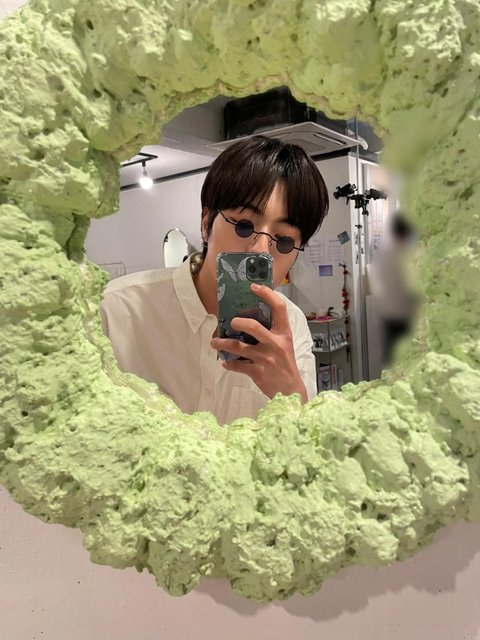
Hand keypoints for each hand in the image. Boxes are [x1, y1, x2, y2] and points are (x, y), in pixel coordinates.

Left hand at [211, 283, 307, 402]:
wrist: (290, 392)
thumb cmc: (286, 365)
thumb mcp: (285, 345)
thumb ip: (272, 333)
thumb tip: (250, 320)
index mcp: (284, 334)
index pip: (279, 308)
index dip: (267, 294)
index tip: (254, 286)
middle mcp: (275, 344)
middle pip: (253, 327)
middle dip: (238, 322)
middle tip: (231, 322)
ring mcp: (265, 359)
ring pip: (238, 347)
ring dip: (222, 344)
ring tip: (214, 342)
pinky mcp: (256, 372)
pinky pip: (237, 365)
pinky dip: (229, 364)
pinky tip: (225, 362)